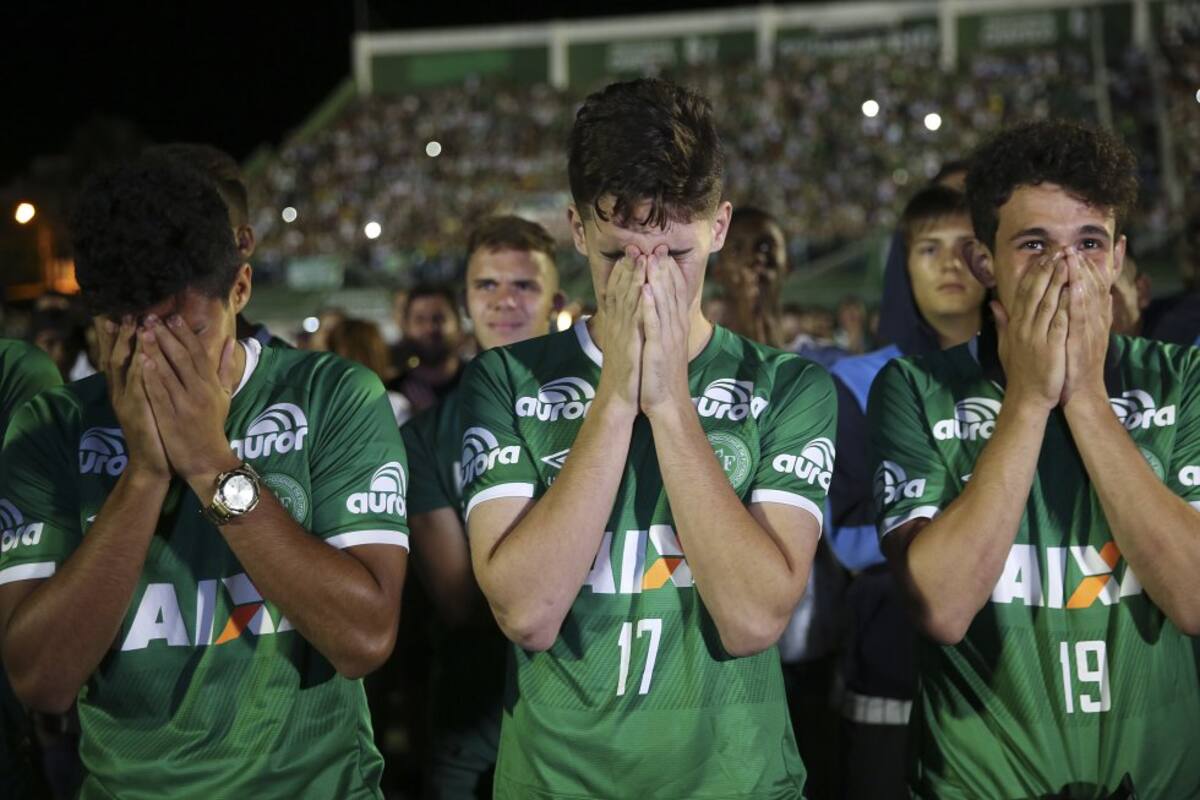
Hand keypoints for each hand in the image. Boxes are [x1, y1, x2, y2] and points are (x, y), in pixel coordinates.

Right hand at [96, 317, 169, 480]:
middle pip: (116, 356)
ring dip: (130, 347)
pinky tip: (143, 358)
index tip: (124, 312)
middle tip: (126, 312)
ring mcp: (126, 402)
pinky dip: (139, 373)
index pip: (121, 354)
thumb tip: (161, 358)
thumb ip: (157, 379)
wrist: (153, 463)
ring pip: (125, 370)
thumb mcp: (156, 401)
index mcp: (128, 387)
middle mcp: (122, 392)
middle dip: (122, 334)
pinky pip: (137, 390)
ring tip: (135, 325)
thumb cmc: (158, 430)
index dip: (121, 334)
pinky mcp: (137, 414)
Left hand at [138, 315, 241, 487]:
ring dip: (155, 350)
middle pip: (182, 357)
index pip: (199, 353)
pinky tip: (141, 361)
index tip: (172, 317)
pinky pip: (160, 393)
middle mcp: (201, 391)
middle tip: (151, 318)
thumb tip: (231, 343)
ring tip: (142, 332)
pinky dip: (151, 376)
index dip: (184, 334)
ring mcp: (186, 404)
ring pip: (168, 372)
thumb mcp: (224, 396)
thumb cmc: (214, 427)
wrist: (207, 460)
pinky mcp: (171, 417)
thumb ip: (225, 368)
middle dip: (166, 336)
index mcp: (212, 385)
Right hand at [595, 246, 645, 413]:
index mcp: (616, 324)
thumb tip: (634, 309)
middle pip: (621, 291)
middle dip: (629, 268)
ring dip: (634, 279)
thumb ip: (627, 325)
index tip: (632, 252)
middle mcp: (616, 326)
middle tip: (636, 246)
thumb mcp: (625, 343)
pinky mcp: (630, 346)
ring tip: (642, 258)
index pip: (618, 292)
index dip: (625, 271)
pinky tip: (647, 289)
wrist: (620, 397)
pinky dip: (641, 303)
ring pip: (627, 302)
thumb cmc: (626, 372)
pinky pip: (635, 321)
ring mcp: (622, 335)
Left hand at [640, 246, 691, 417]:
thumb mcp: (665, 346)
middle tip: (659, 246)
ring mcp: (667, 338)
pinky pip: (654, 324)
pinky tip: (647, 289)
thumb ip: (664, 327)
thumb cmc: (663, 376)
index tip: (664, 252)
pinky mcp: (657, 349)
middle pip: (671, 293)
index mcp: (676, 327)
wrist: (666, 403)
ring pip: (663, 303)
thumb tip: (661, 312)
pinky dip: (651, 305)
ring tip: (652, 259)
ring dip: (658, 280)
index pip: (676, 293)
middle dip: (664, 269)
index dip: (670, 272)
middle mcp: (675, 329)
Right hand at [993, 250, 1068, 411]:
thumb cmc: (1020, 372)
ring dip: (1058, 281)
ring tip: (1067, 262)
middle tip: (1057, 251)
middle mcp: (1024, 327)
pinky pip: (1060, 320)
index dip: (1034, 273)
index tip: (1044, 257)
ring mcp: (1037, 336)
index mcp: (1016, 325)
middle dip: (1047, 270)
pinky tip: (1075, 289)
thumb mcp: (1006, 345)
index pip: (1024, 293)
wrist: (1028, 397)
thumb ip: (1002, 322)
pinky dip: (1066, 303)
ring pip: (1048, 302)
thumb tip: (994, 303)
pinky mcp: (1051, 345)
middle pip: (1035, 293)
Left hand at [1061, 246, 1112, 406]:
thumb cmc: (1072, 363)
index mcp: (1088, 319)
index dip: (1079, 269)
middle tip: (1071, 247)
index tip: (1070, 251)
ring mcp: (1088, 330)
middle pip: (1088, 288)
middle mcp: (1092, 321)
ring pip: (1085, 298)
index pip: (1085, 288)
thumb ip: (1072, 313)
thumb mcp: (1073, 335)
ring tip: (1072, 257)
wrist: (1078, 391)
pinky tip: (1072, 285)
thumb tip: (1071, 294)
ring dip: (1080, 277)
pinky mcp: (1081, 340)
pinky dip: (1077, 300)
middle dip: (1080, 267)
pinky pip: (1080, 317)